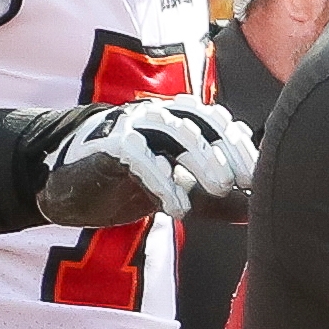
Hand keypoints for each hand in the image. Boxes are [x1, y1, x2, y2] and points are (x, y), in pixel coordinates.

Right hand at [36, 97, 255, 227]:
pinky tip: (177, 208)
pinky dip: (162, 179)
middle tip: (246, 181)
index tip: (260, 178)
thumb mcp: (179, 191)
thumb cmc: (127, 181)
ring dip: (202, 157)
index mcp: (180, 122)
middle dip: (229, 149)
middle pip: (204, 121)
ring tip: (220, 188)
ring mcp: (133, 126)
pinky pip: (139, 154)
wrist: (67, 183)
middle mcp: (160, 117)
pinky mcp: (109, 145)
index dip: (243, 147)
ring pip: (175, 130)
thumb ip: (215, 201)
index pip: (220, 124)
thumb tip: (256, 211)